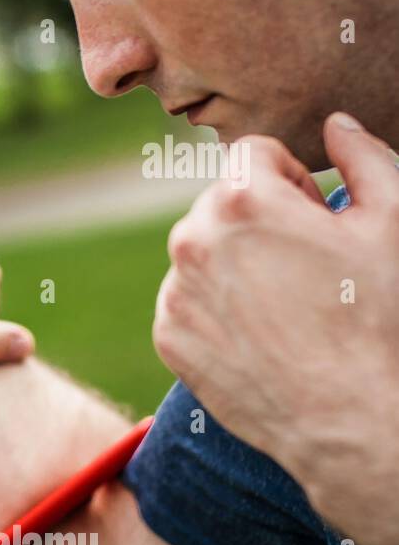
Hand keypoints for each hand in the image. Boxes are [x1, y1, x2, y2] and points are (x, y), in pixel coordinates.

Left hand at [153, 114, 398, 544]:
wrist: (353, 419)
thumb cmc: (380, 318)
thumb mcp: (393, 223)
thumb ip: (364, 157)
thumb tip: (336, 125)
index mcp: (241, 202)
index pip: (253, 154)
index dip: (293, 178)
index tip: (315, 216)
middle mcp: (191, 241)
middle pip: (221, 204)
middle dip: (259, 220)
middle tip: (306, 265)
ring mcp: (174, 292)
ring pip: (201, 253)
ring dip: (235, 262)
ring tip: (286, 303)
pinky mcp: (168, 336)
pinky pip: (187, 300)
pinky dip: (217, 306)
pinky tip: (261, 333)